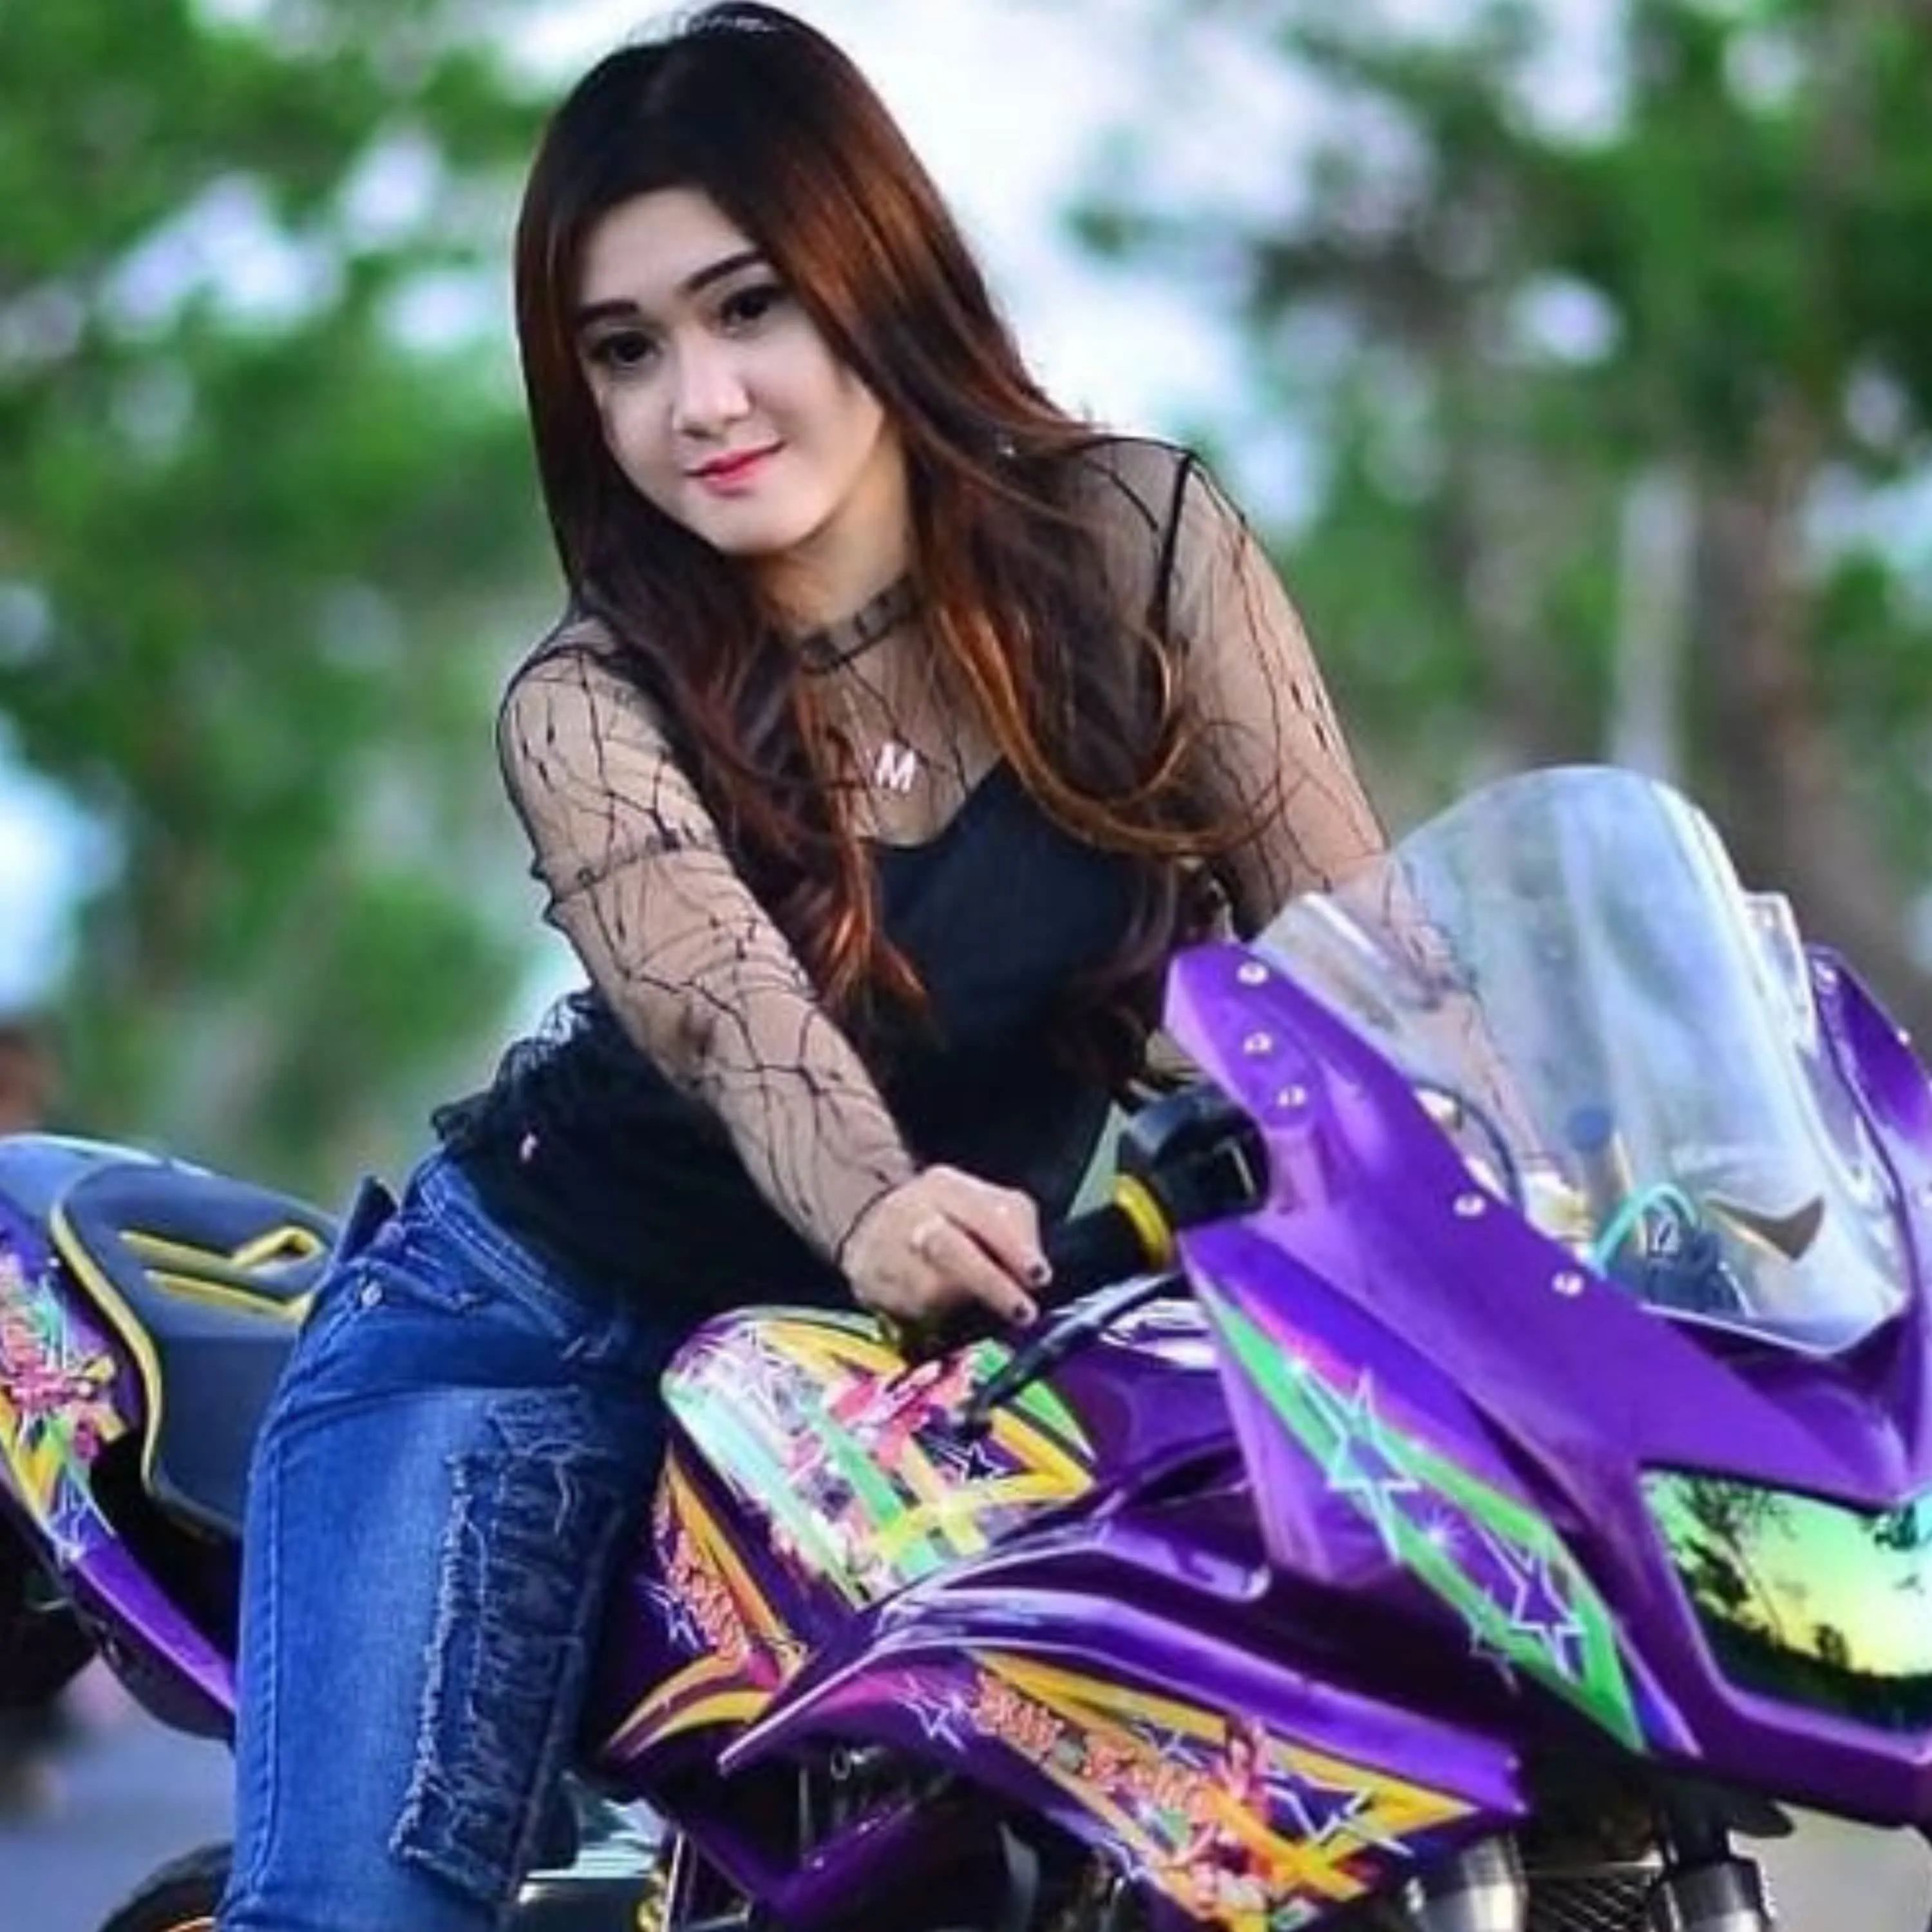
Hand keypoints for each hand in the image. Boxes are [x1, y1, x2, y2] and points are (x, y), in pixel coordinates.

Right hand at [842, 1166, 1047, 1331]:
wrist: (869, 1223)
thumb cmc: (945, 1218)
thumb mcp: (982, 1204)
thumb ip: (1015, 1227)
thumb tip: (1032, 1273)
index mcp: (945, 1187)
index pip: (983, 1213)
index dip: (1014, 1247)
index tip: (1039, 1275)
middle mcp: (911, 1214)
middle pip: (951, 1249)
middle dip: (991, 1285)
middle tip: (1023, 1312)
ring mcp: (886, 1250)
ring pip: (930, 1288)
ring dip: (965, 1307)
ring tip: (983, 1314)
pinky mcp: (871, 1286)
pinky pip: (911, 1312)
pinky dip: (937, 1319)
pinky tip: (947, 1316)